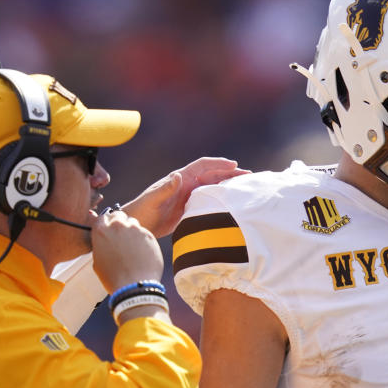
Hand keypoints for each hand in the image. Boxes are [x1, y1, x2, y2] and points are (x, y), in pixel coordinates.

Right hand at [90, 209, 162, 292]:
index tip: (110, 229)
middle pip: (119, 215)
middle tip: (122, 236)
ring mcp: (134, 229)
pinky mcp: (149, 235)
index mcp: (101, 231)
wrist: (135, 286)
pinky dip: (143, 240)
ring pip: (133, 223)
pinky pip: (144, 233)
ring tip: (132, 248)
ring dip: (132, 231)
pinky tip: (142, 253)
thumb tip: (103, 240)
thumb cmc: (114, 278)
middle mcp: (117, 226)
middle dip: (120, 223)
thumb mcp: (98, 261)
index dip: (107, 223)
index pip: (103, 217)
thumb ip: (100, 245)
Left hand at [121, 157, 248, 237]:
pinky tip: (234, 204)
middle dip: (231, 174)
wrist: (138, 225)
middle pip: (213, 175)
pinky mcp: (192, 209)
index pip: (203, 165)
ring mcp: (191, 196)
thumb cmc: (142, 210)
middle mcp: (188, 184)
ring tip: (247, 188)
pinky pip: (211, 201)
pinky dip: (223, 200)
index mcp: (180, 178)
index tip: (233, 165)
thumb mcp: (153, 199)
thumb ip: (165, 189)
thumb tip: (177, 176)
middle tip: (249, 176)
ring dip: (230, 186)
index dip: (218, 163)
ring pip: (215, 188)